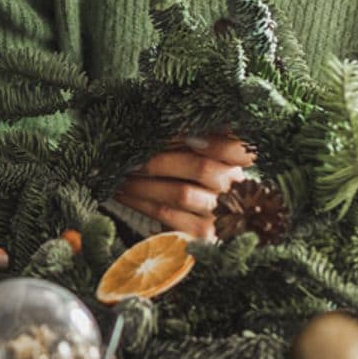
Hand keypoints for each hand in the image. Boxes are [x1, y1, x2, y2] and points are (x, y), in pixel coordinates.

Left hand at [114, 132, 255, 238]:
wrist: (206, 224)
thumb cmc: (193, 179)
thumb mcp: (200, 156)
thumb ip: (189, 139)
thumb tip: (158, 123)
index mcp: (237, 164)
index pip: (236, 149)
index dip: (210, 139)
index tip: (181, 133)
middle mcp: (235, 190)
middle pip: (201, 168)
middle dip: (160, 160)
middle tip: (131, 154)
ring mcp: (220, 215)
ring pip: (180, 193)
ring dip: (143, 182)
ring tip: (120, 173)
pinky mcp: (202, 235)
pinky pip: (167, 214)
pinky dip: (139, 201)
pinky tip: (122, 192)